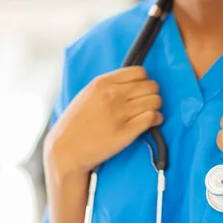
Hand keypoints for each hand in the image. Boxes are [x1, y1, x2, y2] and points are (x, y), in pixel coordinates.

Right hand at [44, 66, 162, 176]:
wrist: (65, 150)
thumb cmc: (75, 124)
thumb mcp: (88, 94)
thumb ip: (108, 85)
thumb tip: (131, 82)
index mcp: (103, 83)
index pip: (140, 72)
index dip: (144, 81)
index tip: (141, 89)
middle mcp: (113, 95)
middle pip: (151, 85)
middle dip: (152, 94)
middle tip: (148, 102)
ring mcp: (120, 113)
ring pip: (155, 101)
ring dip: (156, 107)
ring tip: (151, 113)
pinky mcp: (126, 132)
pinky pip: (153, 118)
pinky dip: (157, 119)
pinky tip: (153, 123)